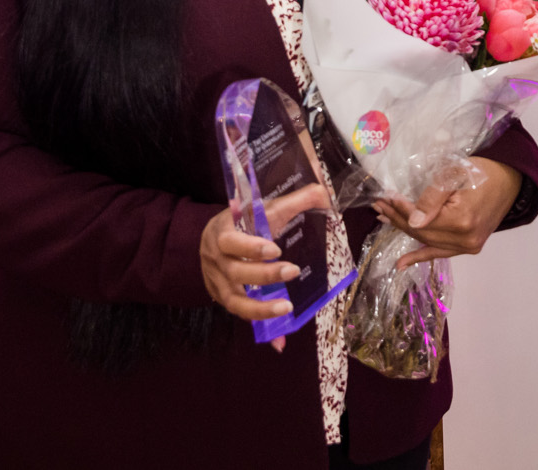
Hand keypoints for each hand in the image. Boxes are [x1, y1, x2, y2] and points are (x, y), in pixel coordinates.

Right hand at [200, 201, 300, 350]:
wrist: (212, 236)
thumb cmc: (243, 221)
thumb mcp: (261, 208)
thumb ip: (292, 201)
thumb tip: (325, 193)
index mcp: (222, 234)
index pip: (230, 243)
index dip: (250, 248)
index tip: (274, 249)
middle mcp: (217, 262)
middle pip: (236, 274)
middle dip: (264, 276)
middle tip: (293, 271)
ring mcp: (219, 285)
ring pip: (236, 302)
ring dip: (261, 309)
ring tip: (287, 309)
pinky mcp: (227, 301)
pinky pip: (243, 318)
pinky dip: (262, 330)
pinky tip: (279, 343)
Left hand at [373, 157, 521, 269]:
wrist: (509, 180)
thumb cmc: (482, 171)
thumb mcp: (455, 174)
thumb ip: (432, 198)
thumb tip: (412, 221)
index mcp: (462, 220)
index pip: (421, 218)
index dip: (400, 208)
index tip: (383, 198)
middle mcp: (465, 239)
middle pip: (422, 232)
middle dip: (398, 218)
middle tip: (378, 207)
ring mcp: (468, 246)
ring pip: (428, 241)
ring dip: (405, 232)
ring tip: (384, 220)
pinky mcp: (470, 247)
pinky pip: (441, 252)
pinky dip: (421, 256)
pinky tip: (401, 264)